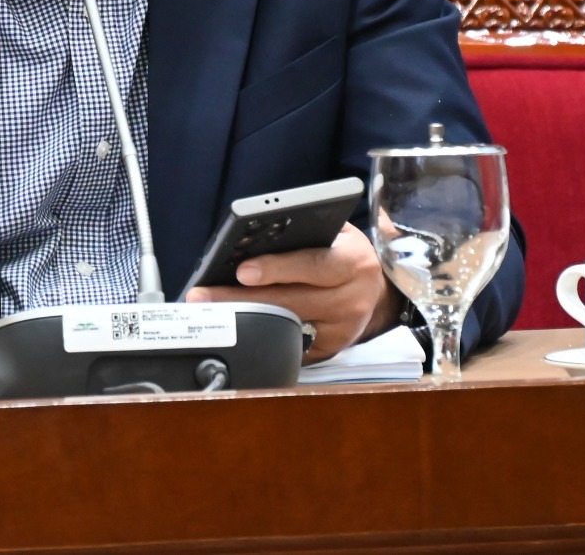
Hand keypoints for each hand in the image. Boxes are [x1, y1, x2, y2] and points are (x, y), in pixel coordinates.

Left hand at [185, 223, 402, 362]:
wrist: (380, 292)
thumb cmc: (346, 255)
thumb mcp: (337, 234)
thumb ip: (306, 234)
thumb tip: (254, 237)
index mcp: (353, 262)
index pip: (312, 264)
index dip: (277, 268)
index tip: (242, 270)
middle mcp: (351, 299)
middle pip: (289, 302)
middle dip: (242, 299)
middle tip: (204, 295)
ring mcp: (342, 330)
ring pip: (285, 328)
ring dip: (243, 320)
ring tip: (207, 311)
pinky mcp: (331, 350)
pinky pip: (291, 346)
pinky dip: (260, 337)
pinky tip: (232, 330)